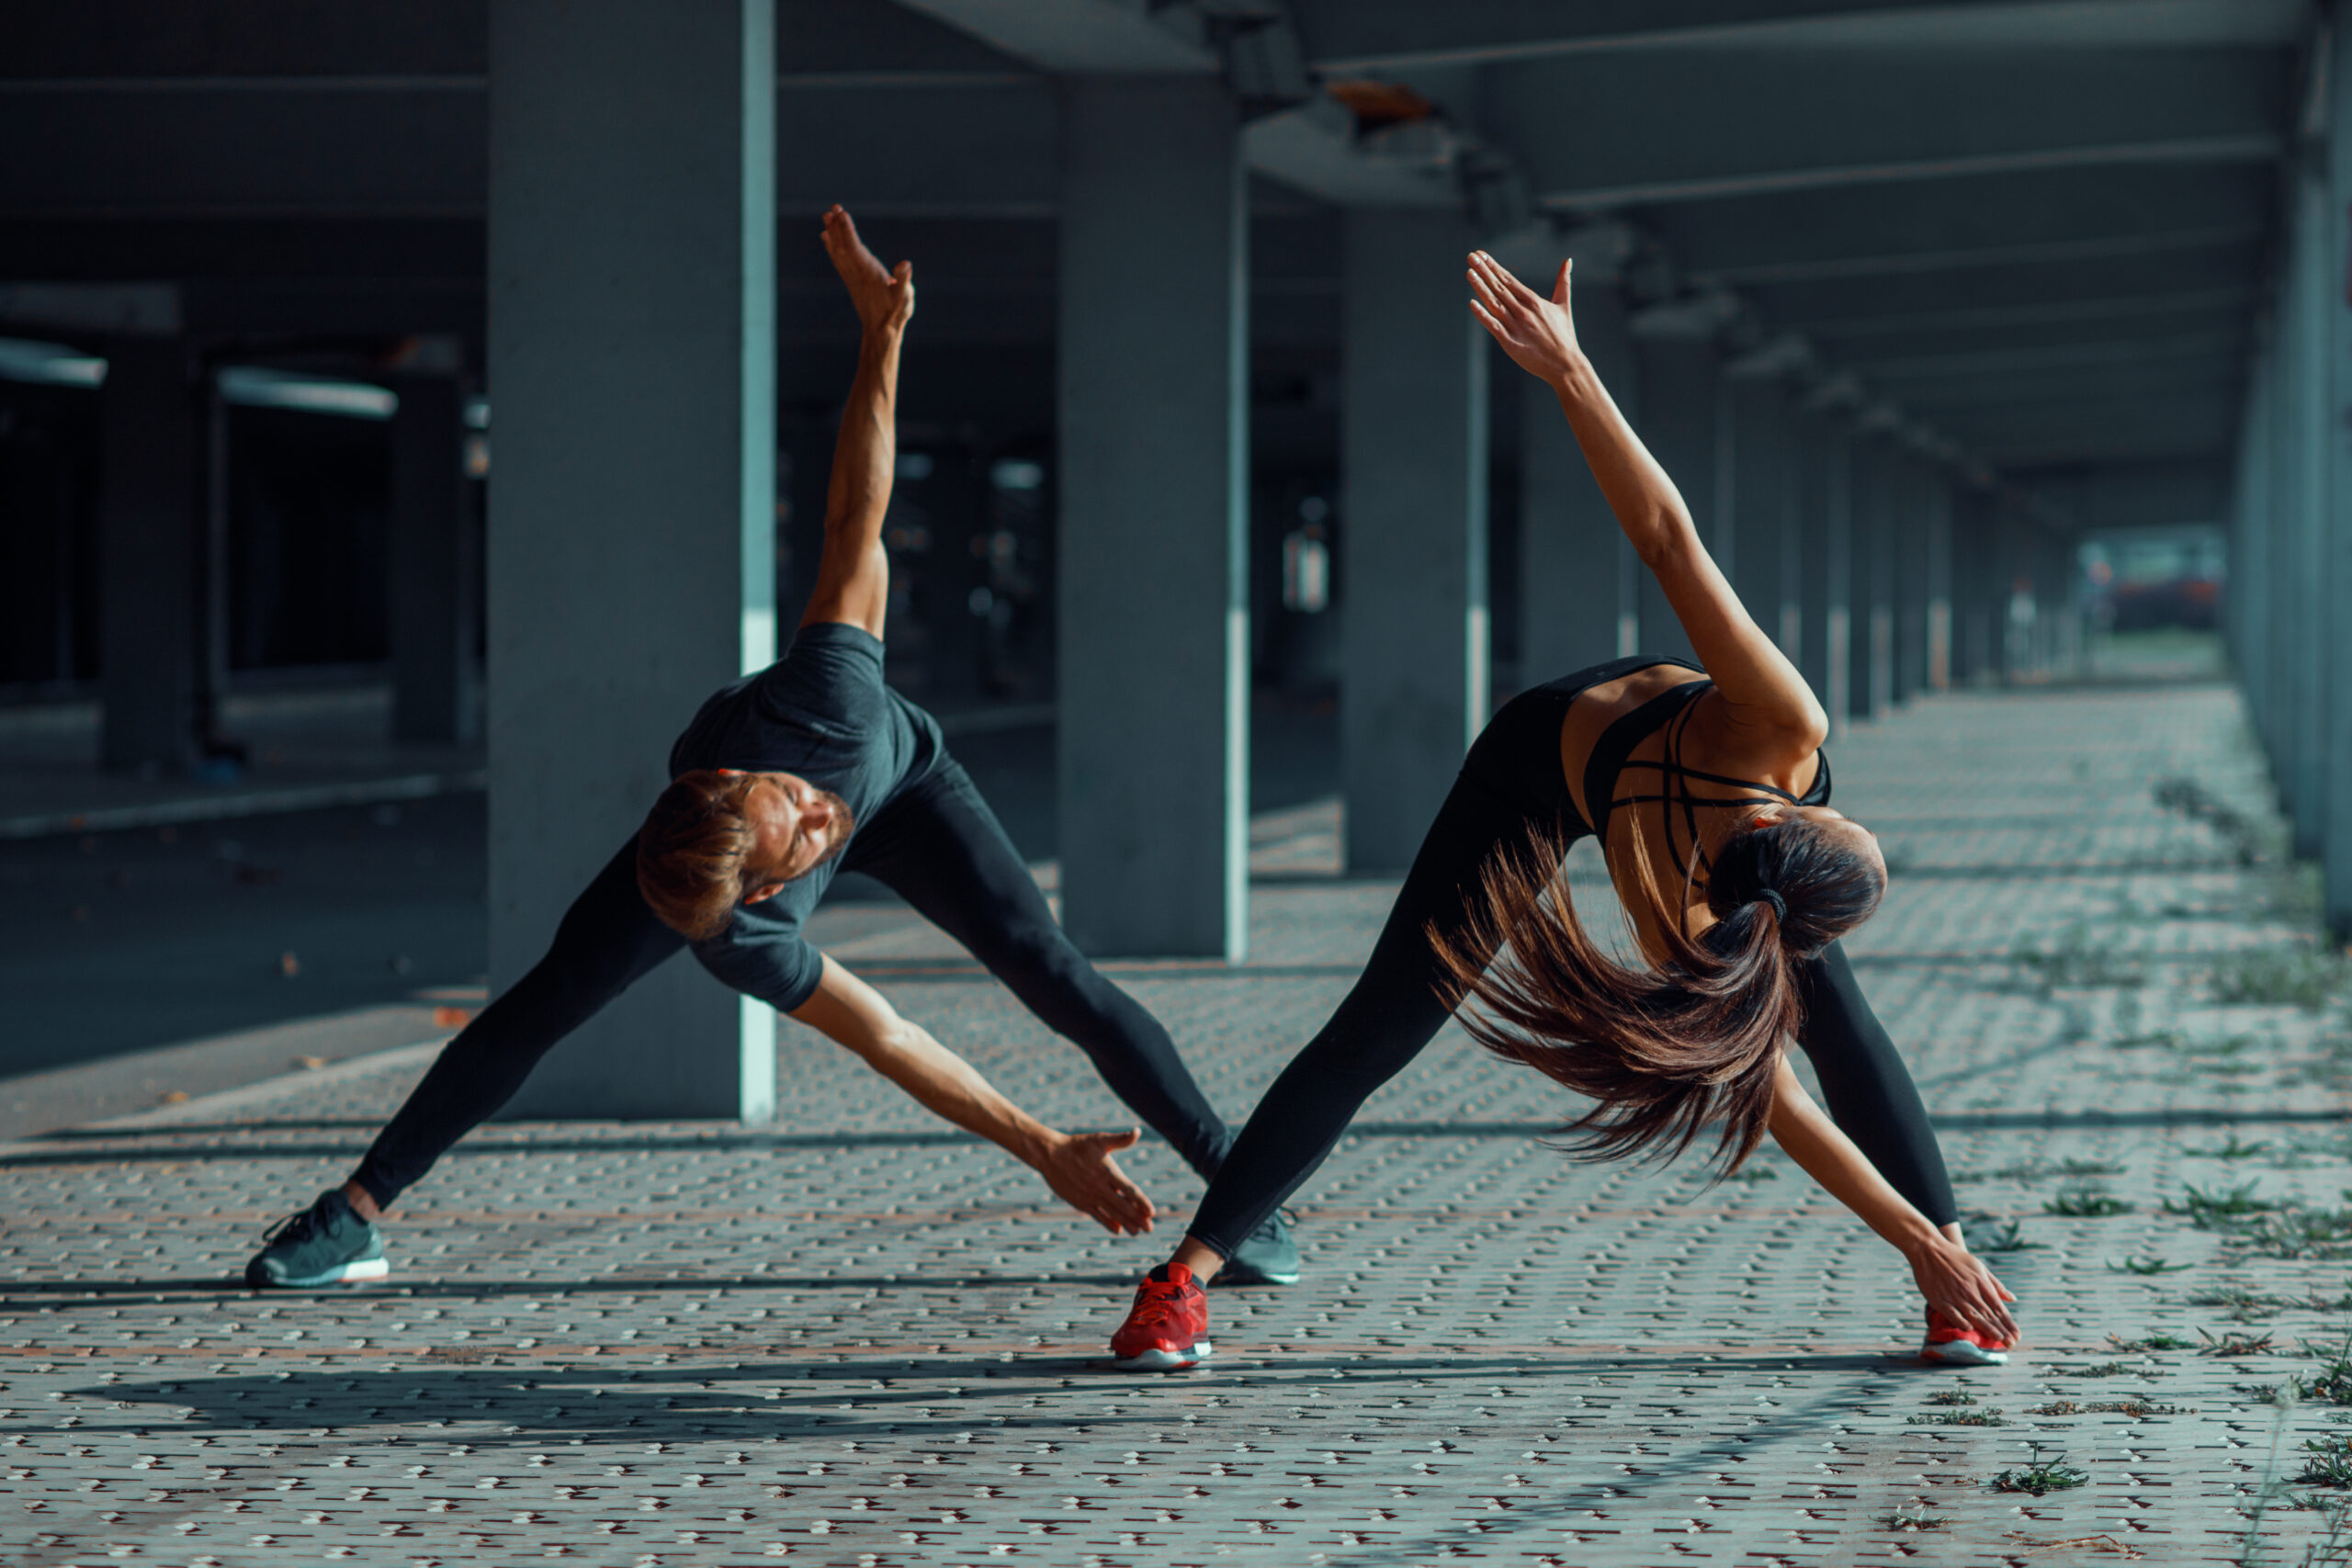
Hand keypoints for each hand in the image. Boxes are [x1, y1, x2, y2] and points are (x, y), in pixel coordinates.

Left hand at [821, 204, 914, 335]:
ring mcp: (852, 276)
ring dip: (832, 233)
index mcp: (868, 273)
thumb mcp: (905, 298)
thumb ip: (904, 281)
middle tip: (833, 208)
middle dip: (838, 227)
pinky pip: (838, 259)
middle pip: (843, 245)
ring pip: (838, 251)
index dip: (847, 231)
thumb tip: (906, 265)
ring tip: (827, 216)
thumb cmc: (895, 312)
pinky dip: (831, 246)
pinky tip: (826, 236)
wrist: (881, 329)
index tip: (842, 214)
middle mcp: (856, 272)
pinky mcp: (851, 279)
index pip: (855, 248)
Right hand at [1035, 1128, 1154, 1235]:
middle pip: (1122, 1205)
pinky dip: (1107, 1223)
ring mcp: (1089, 1196)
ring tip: (1136, 1232)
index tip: (1152, 1212)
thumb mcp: (1100, 1139)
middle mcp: (1099, 1186)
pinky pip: (1096, 1215)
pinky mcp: (1080, 1202)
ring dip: (1125, 1223)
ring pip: (1111, 1213)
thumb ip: (1121, 1139)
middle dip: (1137, 1218)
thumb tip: (1138, 1131)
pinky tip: (1117, 1230)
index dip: (1141, 1202)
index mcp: (1107, 1171)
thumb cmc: (1077, 1145)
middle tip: (1150, 1228)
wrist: (1050, 1155)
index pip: (1128, 1190)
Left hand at [1467, 250, 1579, 384]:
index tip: (1482, 255)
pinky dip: (1483, 315)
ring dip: (1481, 288)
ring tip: (1469, 273)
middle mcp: (1524, 312)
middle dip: (1484, 271)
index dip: (1494, 267)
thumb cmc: (1564, 335)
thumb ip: (1563, 282)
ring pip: (1495, 304)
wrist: (1565, 365)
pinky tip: (1472, 304)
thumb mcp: (1564, 305)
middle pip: (1500, 288)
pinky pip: (1494, 327)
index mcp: (1534, 301)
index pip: (1510, 280)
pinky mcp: (1511, 343)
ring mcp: (1517, 327)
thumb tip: (1568, 260)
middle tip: (1471, 257)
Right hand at [1905, 1231, 2019, 1344]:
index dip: (2008, 1322)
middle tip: (2012, 1343)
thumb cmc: (1956, 1258)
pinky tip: (1969, 1329)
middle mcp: (1971, 1291)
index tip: (2017, 1335)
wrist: (1929, 1249)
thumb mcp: (1979, 1267)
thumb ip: (1996, 1284)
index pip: (1998, 1307)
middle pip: (1989, 1314)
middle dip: (2002, 1330)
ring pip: (1974, 1315)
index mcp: (1981, 1283)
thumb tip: (2012, 1299)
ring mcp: (1955, 1295)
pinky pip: (1952, 1313)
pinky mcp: (1940, 1299)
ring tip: (1998, 1340)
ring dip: (1987, 1329)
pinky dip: (1960, 1321)